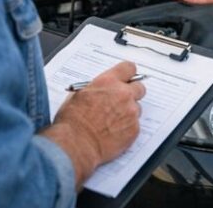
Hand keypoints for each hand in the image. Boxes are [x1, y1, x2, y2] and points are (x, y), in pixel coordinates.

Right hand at [41, 61, 145, 186]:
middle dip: (132, 93)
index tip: (127, 78)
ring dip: (128, 113)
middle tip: (121, 101)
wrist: (76, 144)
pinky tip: (113, 133)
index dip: (127, 74)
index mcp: (108, 82)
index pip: (129, 68)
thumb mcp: (79, 94)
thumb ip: (97, 88)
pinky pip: (135, 125)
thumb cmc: (72, 121)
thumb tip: (102, 88)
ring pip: (137, 108)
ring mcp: (131, 112)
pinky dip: (126, 128)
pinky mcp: (134, 129)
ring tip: (112, 122)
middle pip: (139, 87)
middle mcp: (123, 94)